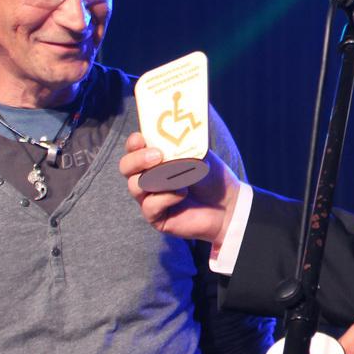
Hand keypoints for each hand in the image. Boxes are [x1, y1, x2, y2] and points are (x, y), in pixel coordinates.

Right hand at [119, 131, 241, 246]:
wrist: (227, 204)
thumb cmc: (210, 176)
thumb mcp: (198, 153)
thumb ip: (182, 144)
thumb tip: (170, 136)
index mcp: (154, 159)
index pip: (133, 149)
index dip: (133, 143)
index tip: (140, 139)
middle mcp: (147, 178)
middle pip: (125, 167)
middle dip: (137, 159)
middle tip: (157, 156)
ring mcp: (149, 198)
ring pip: (135, 186)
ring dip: (158, 178)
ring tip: (181, 177)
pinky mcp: (155, 218)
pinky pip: (150, 205)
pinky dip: (167, 196)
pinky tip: (183, 193)